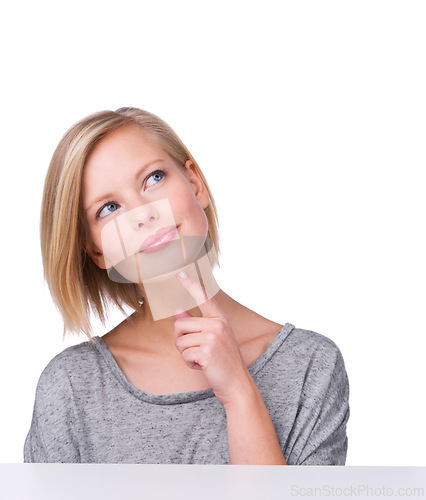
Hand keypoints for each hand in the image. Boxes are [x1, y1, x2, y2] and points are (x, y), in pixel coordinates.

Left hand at [174, 271, 252, 405]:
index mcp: (220, 319)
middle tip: (195, 351)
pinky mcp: (206, 351)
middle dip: (181, 340)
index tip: (180, 273)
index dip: (191, 285)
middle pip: (180, 325)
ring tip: (201, 359)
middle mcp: (218, 324)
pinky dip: (189, 363)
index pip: (204, 298)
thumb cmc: (223, 360)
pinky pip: (184, 354)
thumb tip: (178, 310)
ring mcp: (213, 337)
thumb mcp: (213, 339)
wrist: (236, 382)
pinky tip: (201, 366)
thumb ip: (196, 324)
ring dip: (185, 353)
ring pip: (180, 340)